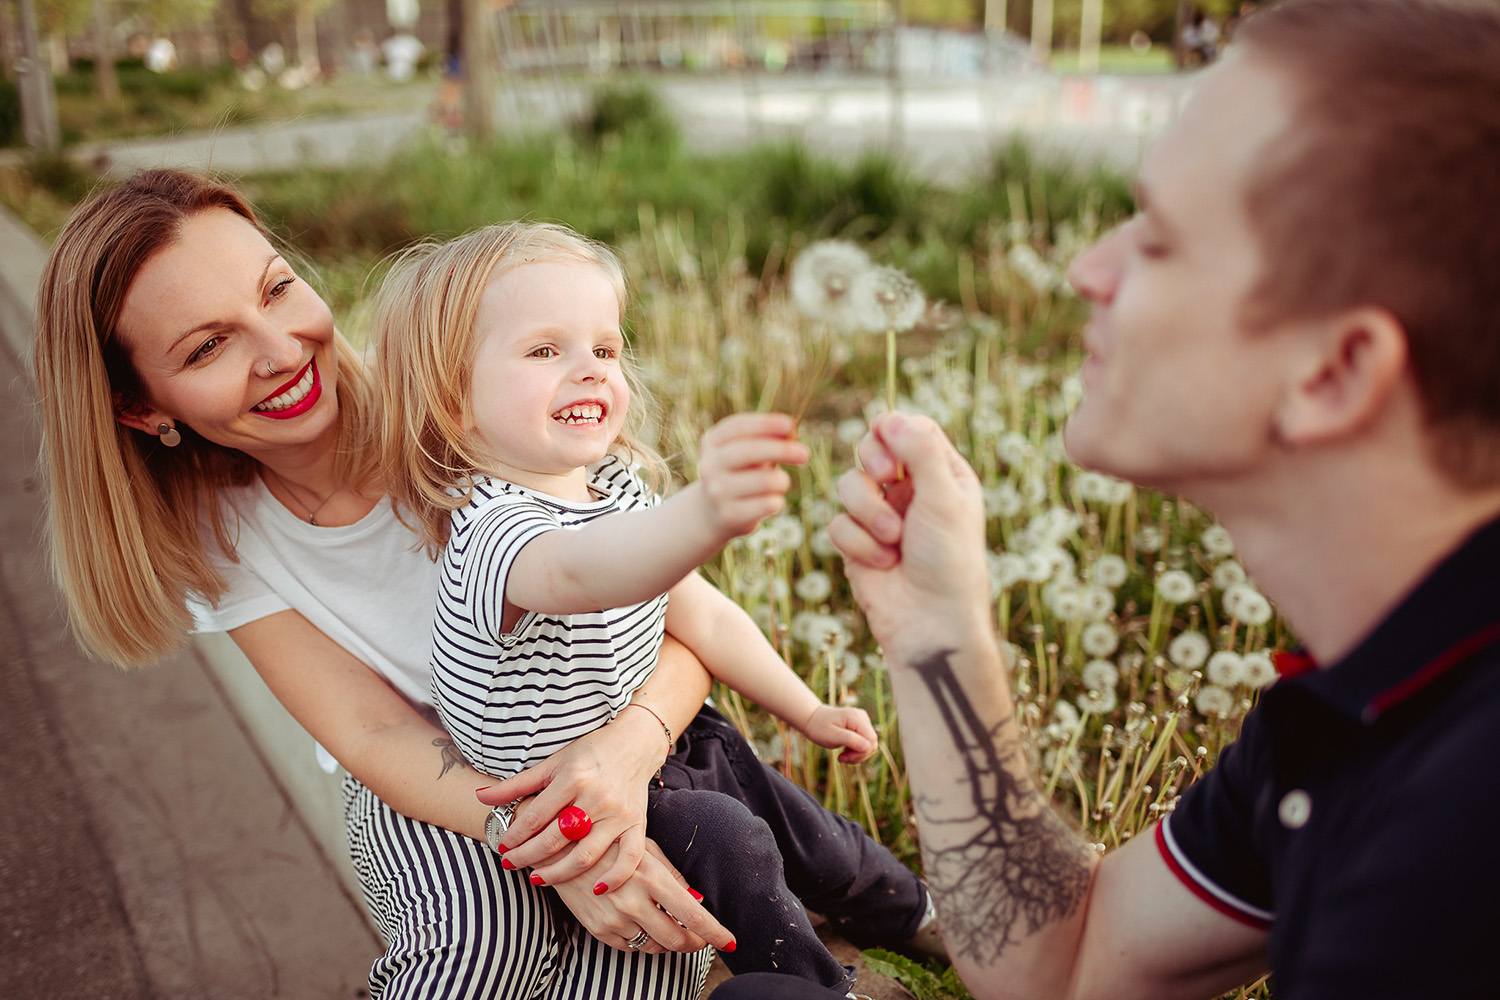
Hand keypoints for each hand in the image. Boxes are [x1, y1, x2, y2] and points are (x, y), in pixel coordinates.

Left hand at [477, 709, 664, 889]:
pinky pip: (630, 857)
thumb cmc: (590, 753)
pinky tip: (595, 890)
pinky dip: (614, 877)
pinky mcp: (638, 824)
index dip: (515, 835)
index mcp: (573, 778)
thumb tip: (480, 796)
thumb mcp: (553, 762)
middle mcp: (597, 797)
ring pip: (585, 855)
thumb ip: (517, 784)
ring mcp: (619, 814)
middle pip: (556, 839)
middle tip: (510, 864)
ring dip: (558, 873)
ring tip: (538, 879)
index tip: (502, 846)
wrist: (635, 742)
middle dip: (528, 856)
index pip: (536, 816)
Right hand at [549, 838, 735, 954]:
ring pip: (654, 946)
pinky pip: (631, 947)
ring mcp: (614, 918)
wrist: (560, 848)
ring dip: (669, 942)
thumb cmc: (609, 841)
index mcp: (651, 876)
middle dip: (694, 943)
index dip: (715, 933)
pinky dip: (644, 941)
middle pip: (677, 939)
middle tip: (701, 938)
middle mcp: (633, 901)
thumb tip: (698, 902)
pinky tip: (645, 926)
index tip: (730, 942)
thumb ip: (673, 877)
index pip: (693, 915)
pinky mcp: (598, 930)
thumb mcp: (645, 849)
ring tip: (672, 928)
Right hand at [692, 412, 809, 539]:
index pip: (738, 427)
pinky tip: (772, 501)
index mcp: (712, 442)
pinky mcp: (729, 515)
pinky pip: (768, 504)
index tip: (790, 424)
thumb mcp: (751, 452)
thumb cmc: (741, 473)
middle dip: (782, 450)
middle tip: (805, 454)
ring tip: (782, 482)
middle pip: (749, 451)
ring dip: (782, 480)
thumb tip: (791, 432)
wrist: (715, 513)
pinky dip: (777, 500)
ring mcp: (717, 491)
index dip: (765, 423)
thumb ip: (769, 439)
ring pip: (764, 480)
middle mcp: (709, 465)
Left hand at [801, 704, 877, 763]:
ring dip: (857, 755)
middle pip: (872, 743)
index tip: (843, 758)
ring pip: (870, 745)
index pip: (871, 739)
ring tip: (842, 756)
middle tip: (841, 759)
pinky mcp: (861, 727)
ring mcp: (863, 721)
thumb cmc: (819, 727)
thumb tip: (867, 747)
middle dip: (858, 755)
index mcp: (856, 717)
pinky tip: (845, 751)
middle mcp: (862, 717)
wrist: (812, 719)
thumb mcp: (831, 736)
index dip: (861, 753)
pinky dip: (856, 751)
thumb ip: (850, 740)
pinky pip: (865, 743)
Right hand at [828, 412, 991, 665]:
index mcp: (942, 474)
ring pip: (849, 484)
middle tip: (887, 479)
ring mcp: (880, 516)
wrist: (928, 622)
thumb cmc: (948, 561)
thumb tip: (889, 419)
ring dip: (868, 513)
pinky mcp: (856, 543)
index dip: (893, 431)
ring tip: (893, 541)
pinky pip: (837, 524)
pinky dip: (857, 544)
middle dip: (874, 462)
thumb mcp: (944, 499)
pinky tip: (882, 565)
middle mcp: (910, 491)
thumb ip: (920, 452)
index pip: (909, 429)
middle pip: (871, 447)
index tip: (895, 451)